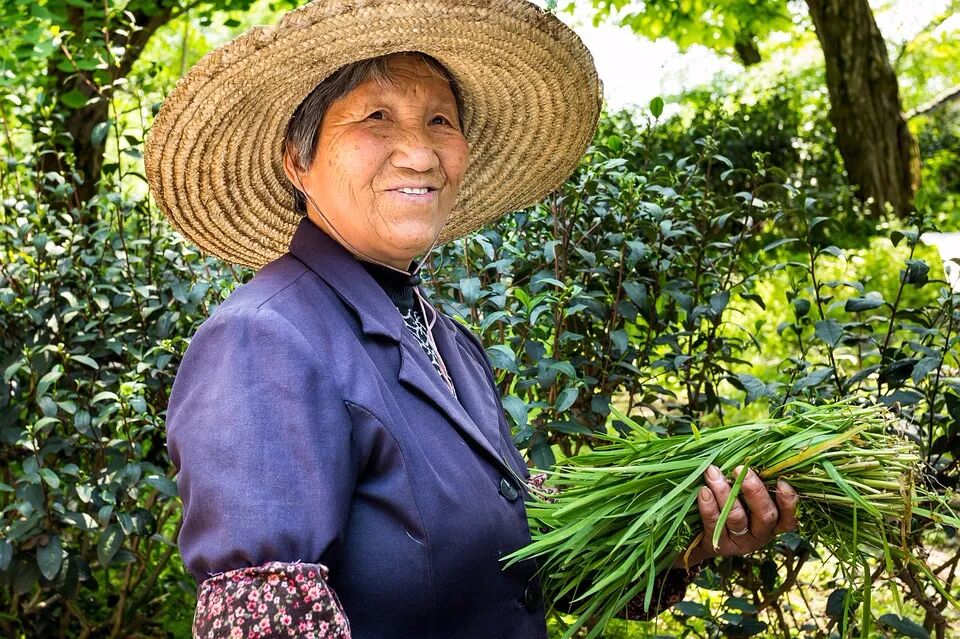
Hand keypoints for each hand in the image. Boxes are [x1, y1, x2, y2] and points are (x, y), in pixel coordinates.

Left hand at [674, 464, 797, 568]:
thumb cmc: (729, 505)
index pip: (789, 517)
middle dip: (754, 491)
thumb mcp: (744, 497)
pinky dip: (708, 506)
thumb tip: (750, 453)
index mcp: (773, 523)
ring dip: (725, 492)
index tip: (782, 482)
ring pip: (737, 518)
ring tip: (713, 473)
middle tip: (740, 469)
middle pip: (765, 516)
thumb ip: (753, 482)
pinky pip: (714, 524)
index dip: (789, 503)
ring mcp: (740, 542)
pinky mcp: (719, 544)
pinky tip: (703, 491)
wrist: (699, 537)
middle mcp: (760, 534)